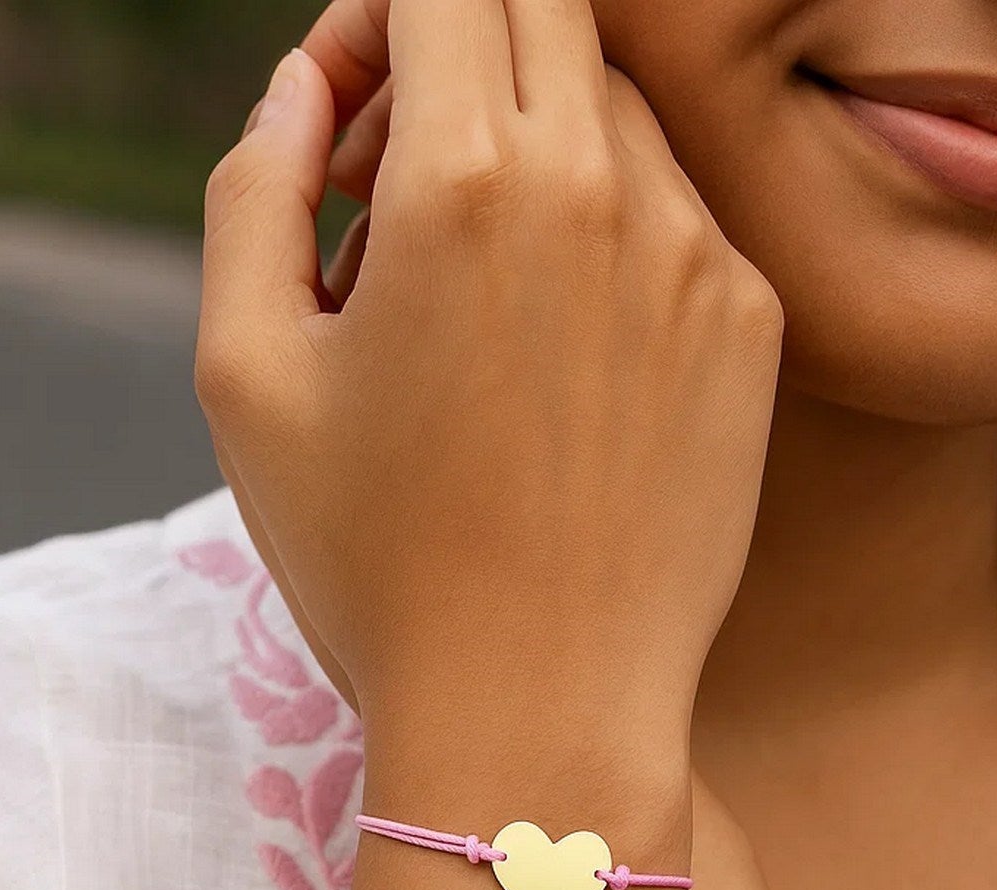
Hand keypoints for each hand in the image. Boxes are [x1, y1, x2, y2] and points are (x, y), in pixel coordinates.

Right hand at [196, 0, 784, 747]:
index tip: (342, 118)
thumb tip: (302, 88)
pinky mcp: (749, 326)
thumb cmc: (375, 565)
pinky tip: (552, 358)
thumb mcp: (246, 380)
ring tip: (469, 295)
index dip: (376, 18)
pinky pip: (674, 213)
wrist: (541, 712)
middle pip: (541, 9)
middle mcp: (603, 188)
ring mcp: (697, 255)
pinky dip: (604, 232)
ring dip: (529, 147)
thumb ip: (253, 189)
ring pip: (611, 107)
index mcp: (464, 181)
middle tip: (391, 187)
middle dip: (451, 54)